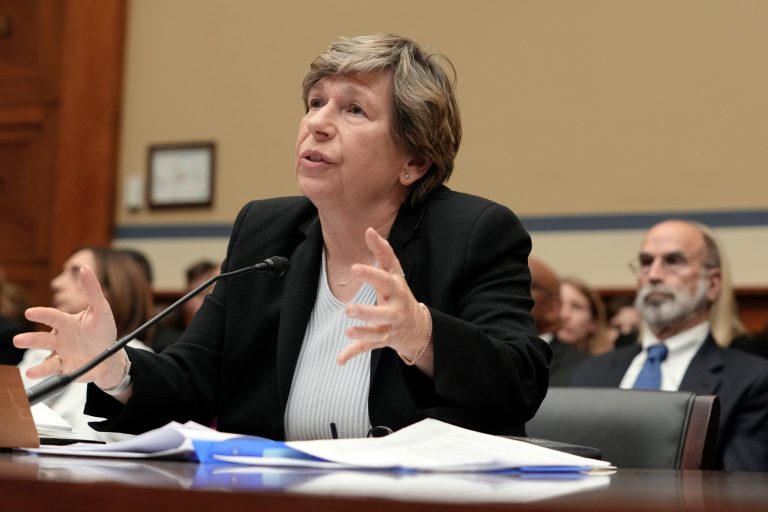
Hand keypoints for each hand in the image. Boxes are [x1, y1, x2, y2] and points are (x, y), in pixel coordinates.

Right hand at [13, 264, 124, 387]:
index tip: (30, 313)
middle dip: (31, 339)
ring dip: (33, 358)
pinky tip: (32, 373)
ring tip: (24, 361)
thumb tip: (85, 268)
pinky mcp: (64, 368)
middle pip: (43, 338)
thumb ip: (93, 290)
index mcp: (67, 323)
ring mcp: (60, 354)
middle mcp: (60, 338)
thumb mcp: (102, 310)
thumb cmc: (103, 331)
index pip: (52, 317)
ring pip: (44, 354)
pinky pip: (52, 369)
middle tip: (18, 340)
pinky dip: (41, 371)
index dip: (42, 315)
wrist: (109, 357)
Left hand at [337, 228, 432, 373]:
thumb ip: (381, 251)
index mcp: (396, 288)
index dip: (371, 274)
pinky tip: (340, 359)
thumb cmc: (398, 293)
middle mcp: (396, 308)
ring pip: (377, 332)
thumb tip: (368, 229)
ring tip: (348, 329)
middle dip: (368, 310)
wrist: (417, 326)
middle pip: (384, 310)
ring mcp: (390, 326)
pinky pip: (368, 347)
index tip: (354, 268)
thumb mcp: (393, 272)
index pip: (385, 279)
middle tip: (350, 308)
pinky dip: (353, 353)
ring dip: (364, 332)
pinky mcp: (383, 340)